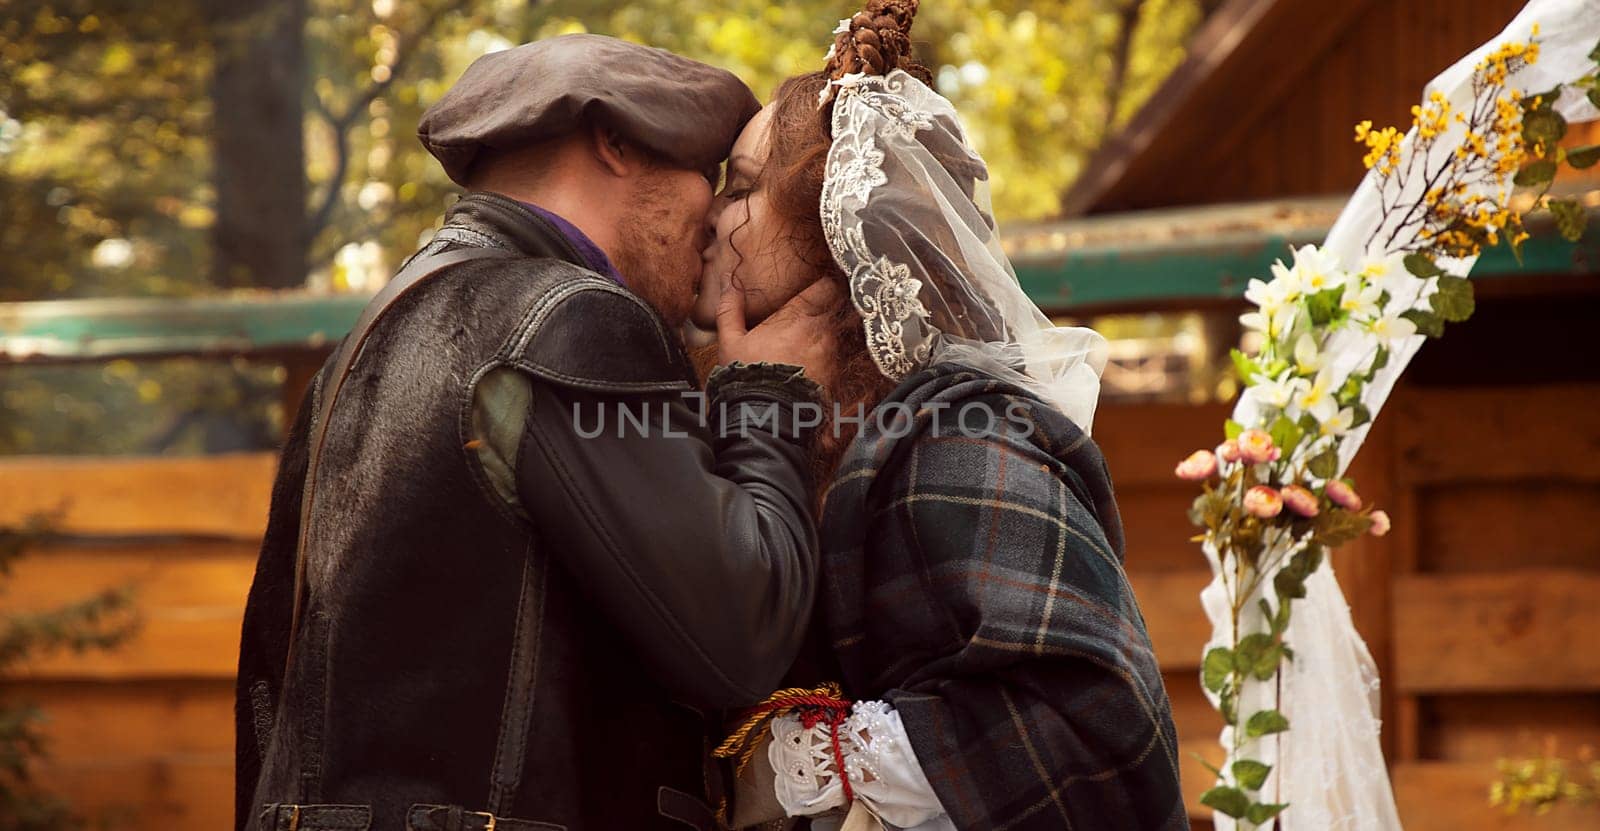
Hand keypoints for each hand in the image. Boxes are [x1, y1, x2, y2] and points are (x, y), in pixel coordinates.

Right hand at [717, 279, 843, 391]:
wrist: (767, 417)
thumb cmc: (748, 375)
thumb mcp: (730, 342)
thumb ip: (731, 309)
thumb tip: (729, 283)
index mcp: (797, 316)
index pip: (825, 288)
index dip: (823, 288)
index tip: (816, 290)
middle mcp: (821, 332)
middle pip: (833, 311)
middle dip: (824, 313)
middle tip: (809, 320)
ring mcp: (832, 355)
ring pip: (836, 336)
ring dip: (825, 338)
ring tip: (807, 348)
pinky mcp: (837, 376)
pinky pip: (838, 361)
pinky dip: (829, 361)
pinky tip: (813, 369)